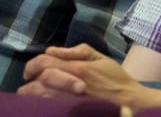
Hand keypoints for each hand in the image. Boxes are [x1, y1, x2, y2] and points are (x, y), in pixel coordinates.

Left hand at [20, 44, 145, 105]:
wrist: (131, 105)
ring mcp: (68, 103)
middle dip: (30, 82)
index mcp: (76, 69)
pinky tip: (42, 105)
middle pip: (37, 83)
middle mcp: (69, 86)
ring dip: (32, 96)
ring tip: (32, 96)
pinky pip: (48, 110)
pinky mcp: (70, 113)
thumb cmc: (117, 81)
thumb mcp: (101, 59)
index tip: (30, 71)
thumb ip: (77, 52)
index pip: (43, 63)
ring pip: (39, 100)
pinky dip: (41, 107)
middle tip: (29, 83)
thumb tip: (51, 50)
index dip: (32, 65)